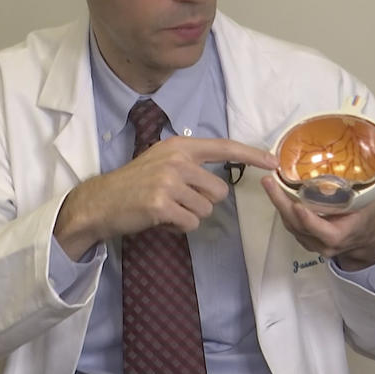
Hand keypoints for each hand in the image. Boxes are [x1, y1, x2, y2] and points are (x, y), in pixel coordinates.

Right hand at [54, 137, 276, 259]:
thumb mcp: (161, 161)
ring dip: (189, 215)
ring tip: (165, 208)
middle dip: (203, 202)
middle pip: (219, 191)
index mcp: (179, 146)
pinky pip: (191, 223)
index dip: (251, 155)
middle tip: (176, 200)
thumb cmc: (134, 183)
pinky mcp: (163, 205)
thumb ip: (189, 164)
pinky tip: (160, 218)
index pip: (224, 147)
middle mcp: (177, 160)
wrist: (101, 201)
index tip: (274, 163)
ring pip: (206, 210)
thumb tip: (221, 182)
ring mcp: (169, 182)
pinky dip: (179, 227)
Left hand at [260, 132, 374, 270]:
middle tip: (271, 182)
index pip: (323, 231)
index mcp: (343, 233)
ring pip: (291, 225)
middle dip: (282, 204)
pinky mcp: (304, 237)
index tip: (299, 205)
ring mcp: (312, 241)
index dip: (309, 221)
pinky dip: (282, 208)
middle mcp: (325, 241)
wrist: (367, 236)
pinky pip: (290, 224)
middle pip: (298, 225)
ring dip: (278, 204)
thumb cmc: (369, 213)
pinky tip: (274, 190)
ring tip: (269, 181)